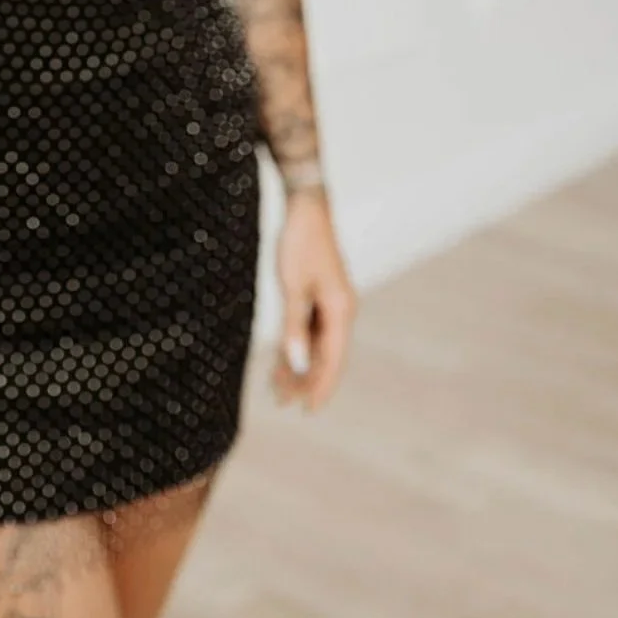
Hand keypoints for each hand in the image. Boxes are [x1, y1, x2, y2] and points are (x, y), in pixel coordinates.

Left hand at [271, 187, 356, 411]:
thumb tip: (298, 365)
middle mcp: (341, 310)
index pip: (333, 360)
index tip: (307, 410)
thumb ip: (294, 327)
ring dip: (299, 364)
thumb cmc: (299, 243)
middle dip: (305, 380)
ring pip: (317, 344)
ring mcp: (331, 302)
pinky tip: (281, 357)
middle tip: (280, 400)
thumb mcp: (292, 287)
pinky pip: (310, 328)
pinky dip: (297, 344)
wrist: (304, 207)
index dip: (320, 387)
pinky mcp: (320, 294)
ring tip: (276, 385)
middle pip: (326, 355)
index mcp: (341, 311)